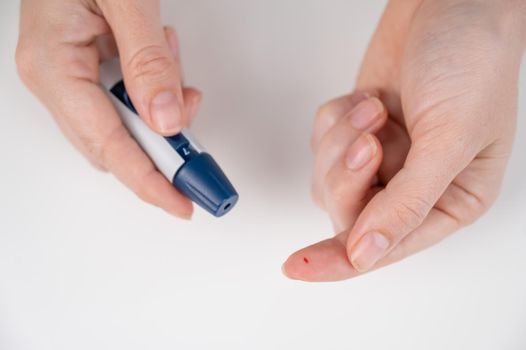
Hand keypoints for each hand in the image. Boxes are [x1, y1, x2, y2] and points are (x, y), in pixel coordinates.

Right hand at [16, 0, 200, 217]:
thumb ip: (147, 59)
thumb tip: (166, 118)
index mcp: (54, 67)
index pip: (108, 146)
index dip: (149, 181)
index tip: (183, 204)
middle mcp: (54, 79)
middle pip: (114, 146)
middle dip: (162, 151)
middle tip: (201, 155)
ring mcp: (68, 75)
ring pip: (123, 126)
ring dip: (160, 114)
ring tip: (172, 66)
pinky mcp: (86, 68)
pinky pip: (126, 101)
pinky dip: (155, 93)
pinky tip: (163, 61)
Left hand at [283, 0, 525, 280]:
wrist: (452, 1)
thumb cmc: (474, 61)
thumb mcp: (449, 140)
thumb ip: (406, 205)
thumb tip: (366, 254)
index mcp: (450, 201)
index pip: (384, 248)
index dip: (339, 262)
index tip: (299, 268)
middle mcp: (413, 186)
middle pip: (349, 212)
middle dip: (346, 175)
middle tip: (366, 138)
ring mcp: (382, 157)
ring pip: (329, 179)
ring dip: (340, 143)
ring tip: (373, 107)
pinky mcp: (357, 129)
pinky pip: (322, 142)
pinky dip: (334, 120)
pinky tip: (365, 98)